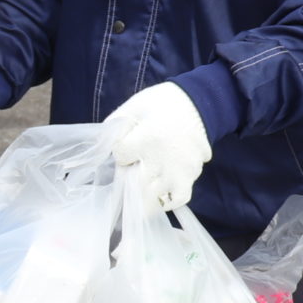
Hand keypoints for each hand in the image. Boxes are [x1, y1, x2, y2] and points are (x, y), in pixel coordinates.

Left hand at [103, 82, 211, 214]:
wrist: (199, 102)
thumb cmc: (163, 103)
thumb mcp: (134, 106)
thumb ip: (116, 124)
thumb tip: (103, 144)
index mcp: (147, 139)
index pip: (121, 156)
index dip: (120, 152)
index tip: (124, 148)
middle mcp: (163, 159)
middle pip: (134, 184)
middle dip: (127, 180)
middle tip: (128, 173)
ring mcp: (179, 170)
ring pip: (154, 198)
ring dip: (143, 196)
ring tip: (139, 191)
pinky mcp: (192, 175)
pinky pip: (179, 198)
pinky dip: (168, 201)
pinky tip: (159, 194)